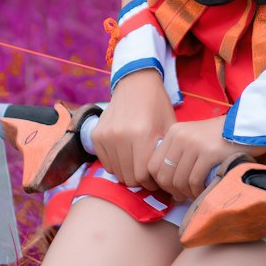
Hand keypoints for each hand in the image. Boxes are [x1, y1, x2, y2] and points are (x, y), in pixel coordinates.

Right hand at [92, 70, 175, 188]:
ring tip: (137, 163)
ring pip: (116, 172)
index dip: (150, 182)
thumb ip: (165, 154)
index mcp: (141, 134)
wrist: (136, 83)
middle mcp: (120, 136)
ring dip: (127, 172)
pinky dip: (116, 164)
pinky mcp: (96, 135)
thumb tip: (164, 180)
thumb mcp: (169, 127)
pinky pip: (106, 163)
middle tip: (147, 173)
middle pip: (127, 177)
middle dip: (139, 180)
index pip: (141, 176)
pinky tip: (126, 154)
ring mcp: (105, 135)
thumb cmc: (157, 106)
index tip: (156, 179)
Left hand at [147, 117, 263, 201]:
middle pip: (164, 175)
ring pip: (179, 180)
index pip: (153, 165)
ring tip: (195, 193)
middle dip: (172, 191)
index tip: (171, 190)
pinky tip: (204, 189)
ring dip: (186, 193)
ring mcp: (194, 144)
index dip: (159, 183)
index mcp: (174, 132)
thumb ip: (178, 157)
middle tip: (183, 196)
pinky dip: (198, 191)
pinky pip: (195, 181)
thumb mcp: (193, 139)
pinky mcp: (208, 153)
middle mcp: (180, 136)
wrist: (245, 128)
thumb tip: (168, 190)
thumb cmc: (219, 137)